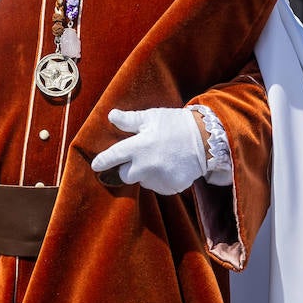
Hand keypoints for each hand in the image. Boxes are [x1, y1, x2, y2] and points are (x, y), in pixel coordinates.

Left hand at [91, 107, 207, 194]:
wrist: (207, 140)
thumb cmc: (176, 124)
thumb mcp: (152, 117)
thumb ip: (130, 120)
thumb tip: (111, 116)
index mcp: (138, 146)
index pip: (113, 157)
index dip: (102, 161)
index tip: (95, 165)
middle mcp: (146, 166)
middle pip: (124, 175)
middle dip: (127, 168)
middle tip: (138, 157)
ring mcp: (159, 178)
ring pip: (142, 181)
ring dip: (145, 173)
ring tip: (158, 159)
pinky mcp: (171, 187)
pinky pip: (158, 186)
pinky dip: (159, 179)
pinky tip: (168, 167)